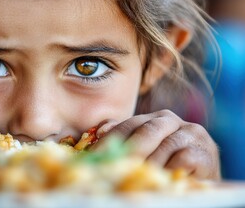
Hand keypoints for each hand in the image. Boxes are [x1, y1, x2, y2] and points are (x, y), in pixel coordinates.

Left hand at [92, 110, 219, 179]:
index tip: (92, 156)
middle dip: (127, 151)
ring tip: (132, 178)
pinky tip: (158, 180)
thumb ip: (124, 137)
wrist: (201, 178)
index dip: (109, 141)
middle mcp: (172, 120)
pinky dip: (167, 171)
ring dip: (147, 165)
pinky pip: (181, 160)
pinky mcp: (204, 151)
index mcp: (154, 118)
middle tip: (111, 167)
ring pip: (162, 147)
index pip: (128, 125)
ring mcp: (191, 134)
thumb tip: (100, 131)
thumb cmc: (167, 164)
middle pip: (145, 132)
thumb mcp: (145, 149)